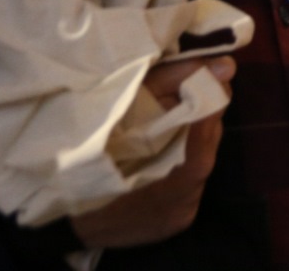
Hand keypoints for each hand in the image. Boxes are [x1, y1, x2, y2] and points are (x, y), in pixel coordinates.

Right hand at [70, 55, 236, 248]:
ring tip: (161, 128)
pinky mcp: (177, 223)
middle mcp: (191, 190)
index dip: (205, 90)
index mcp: (186, 159)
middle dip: (197, 114)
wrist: (59, 210)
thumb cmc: (91, 144)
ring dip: (187, 141)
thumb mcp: (131, 99)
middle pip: (209, 138)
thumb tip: (228, 65)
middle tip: (174, 99)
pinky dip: (177, 166)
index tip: (192, 77)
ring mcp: (185, 210)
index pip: (213, 114)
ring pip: (200, 162)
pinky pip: (188, 186)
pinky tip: (155, 158)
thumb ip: (179, 79)